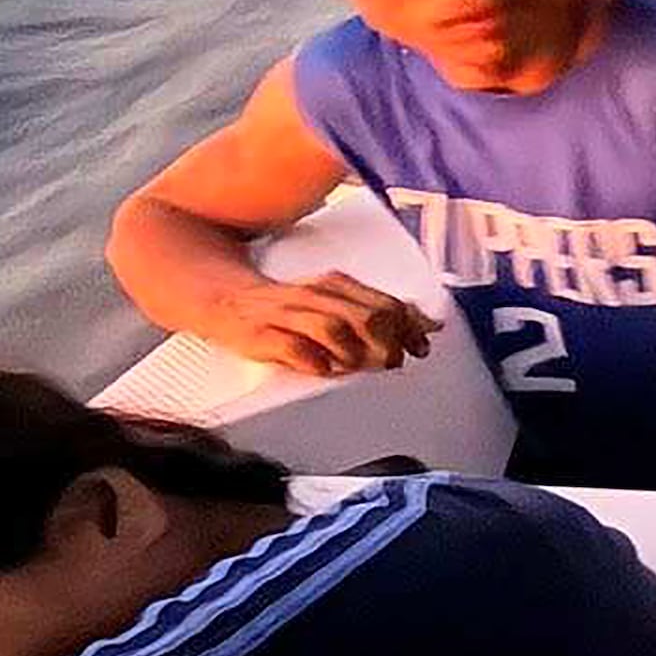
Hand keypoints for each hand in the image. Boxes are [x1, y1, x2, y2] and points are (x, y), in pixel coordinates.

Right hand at [205, 274, 432, 377]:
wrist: (228, 299)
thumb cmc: (289, 308)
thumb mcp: (335, 303)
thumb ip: (378, 312)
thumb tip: (427, 325)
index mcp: (337, 286)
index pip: (385, 303)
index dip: (409, 327)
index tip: (422, 346)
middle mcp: (315, 295)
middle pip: (365, 316)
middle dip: (387, 341)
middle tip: (392, 361)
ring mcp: (287, 314)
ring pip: (331, 328)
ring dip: (353, 352)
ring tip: (360, 366)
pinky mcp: (260, 334)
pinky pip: (290, 346)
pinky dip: (311, 360)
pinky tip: (322, 370)